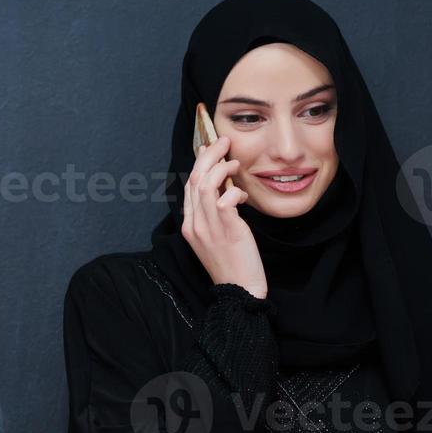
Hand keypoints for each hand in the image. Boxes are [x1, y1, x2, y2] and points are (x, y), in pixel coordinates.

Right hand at [181, 135, 267, 299]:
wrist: (239, 290)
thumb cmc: (231, 262)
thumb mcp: (216, 235)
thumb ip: (214, 211)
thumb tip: (221, 184)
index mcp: (189, 225)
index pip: (188, 186)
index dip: (199, 162)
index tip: (210, 148)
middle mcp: (195, 225)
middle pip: (195, 179)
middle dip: (208, 155)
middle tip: (223, 142)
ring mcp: (209, 228)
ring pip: (206, 185)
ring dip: (221, 167)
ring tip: (234, 162)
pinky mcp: (228, 231)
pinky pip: (226, 200)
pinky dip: (234, 190)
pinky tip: (242, 194)